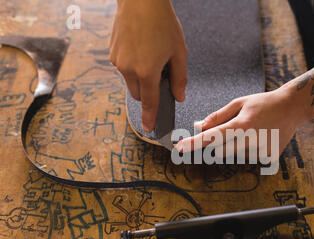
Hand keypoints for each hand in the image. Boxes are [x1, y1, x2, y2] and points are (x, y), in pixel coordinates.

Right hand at [109, 0, 187, 131]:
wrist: (139, 1)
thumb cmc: (162, 23)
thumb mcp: (178, 52)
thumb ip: (179, 78)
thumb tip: (179, 96)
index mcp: (147, 72)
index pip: (149, 102)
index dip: (150, 117)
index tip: (148, 128)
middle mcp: (129, 69)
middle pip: (138, 94)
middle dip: (148, 91)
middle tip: (160, 73)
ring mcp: (118, 61)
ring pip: (130, 81)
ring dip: (140, 77)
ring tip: (151, 54)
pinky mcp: (112, 53)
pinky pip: (123, 68)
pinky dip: (133, 65)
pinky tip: (141, 48)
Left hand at [175, 84, 313, 159]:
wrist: (292, 108)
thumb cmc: (264, 103)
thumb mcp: (239, 103)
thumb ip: (217, 117)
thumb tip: (198, 126)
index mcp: (241, 125)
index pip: (211, 137)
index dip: (193, 143)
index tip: (179, 148)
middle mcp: (250, 140)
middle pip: (220, 151)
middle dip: (218, 144)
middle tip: (232, 131)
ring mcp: (260, 152)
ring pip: (234, 156)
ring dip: (235, 147)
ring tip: (252, 131)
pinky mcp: (268, 158)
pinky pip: (248, 159)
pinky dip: (248, 150)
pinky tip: (260, 137)